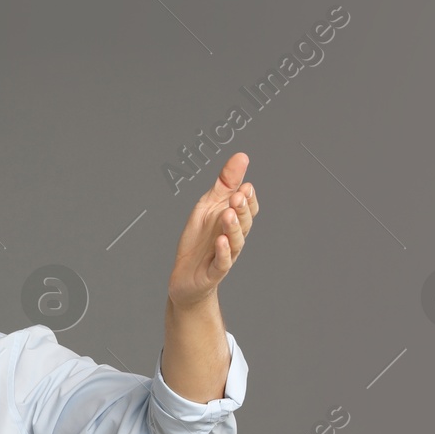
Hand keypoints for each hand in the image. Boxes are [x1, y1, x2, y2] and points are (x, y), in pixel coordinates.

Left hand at [167, 152, 257, 308]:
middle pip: (243, 223)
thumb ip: (225, 183)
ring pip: (235, 242)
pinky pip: (222, 262)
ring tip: (228, 215)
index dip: (248, 198)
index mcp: (233, 220)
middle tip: (237, 197)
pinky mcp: (213, 272)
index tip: (245, 186)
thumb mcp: (208, 206)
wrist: (185, 277)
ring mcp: (225, 255)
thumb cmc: (199, 240)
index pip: (247, 208)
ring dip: (233, 227)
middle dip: (241, 209)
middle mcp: (233, 237)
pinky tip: (220, 241)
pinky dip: (223, 252)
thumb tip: (242, 156)